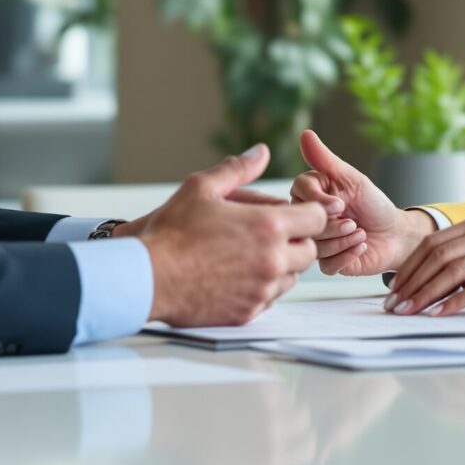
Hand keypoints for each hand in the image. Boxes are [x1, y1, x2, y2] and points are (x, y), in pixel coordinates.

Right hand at [136, 144, 327, 326]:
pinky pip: (270, 299)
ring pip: (291, 278)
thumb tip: (261, 152)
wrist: (147, 278)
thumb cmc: (171, 231)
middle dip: (296, 241)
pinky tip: (238, 277)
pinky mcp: (248, 312)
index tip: (290, 214)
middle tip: (270, 235)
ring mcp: (262, 289)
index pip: (316, 219)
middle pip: (309, 252)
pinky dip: (261, 288)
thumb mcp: (201, 188)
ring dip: (280, 266)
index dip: (306, 213)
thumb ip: (237, 169)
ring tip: (250, 255)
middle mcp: (273, 260)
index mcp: (268, 226)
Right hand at [290, 130, 432, 276]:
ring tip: (360, 233)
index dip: (317, 200)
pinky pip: (327, 265)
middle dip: (333, 224)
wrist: (395, 234)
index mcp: (311, 195)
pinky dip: (348, 254)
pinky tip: (361, 246)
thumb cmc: (374, 204)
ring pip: (316, 245)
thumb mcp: (352, 179)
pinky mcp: (329, 263)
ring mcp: (318, 242)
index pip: (298, 192)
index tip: (339, 203)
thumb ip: (326, 160)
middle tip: (353, 221)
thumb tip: (305, 134)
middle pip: (305, 222)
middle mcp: (310, 219)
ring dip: (343, 239)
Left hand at [382, 211, 464, 316]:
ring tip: (409, 312)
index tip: (393, 290)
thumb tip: (431, 280)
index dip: (409, 267)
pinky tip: (439, 315)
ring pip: (453, 271)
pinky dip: (455, 302)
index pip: (433, 243)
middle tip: (394, 305)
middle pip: (438, 255)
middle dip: (411, 282)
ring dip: (426, 294)